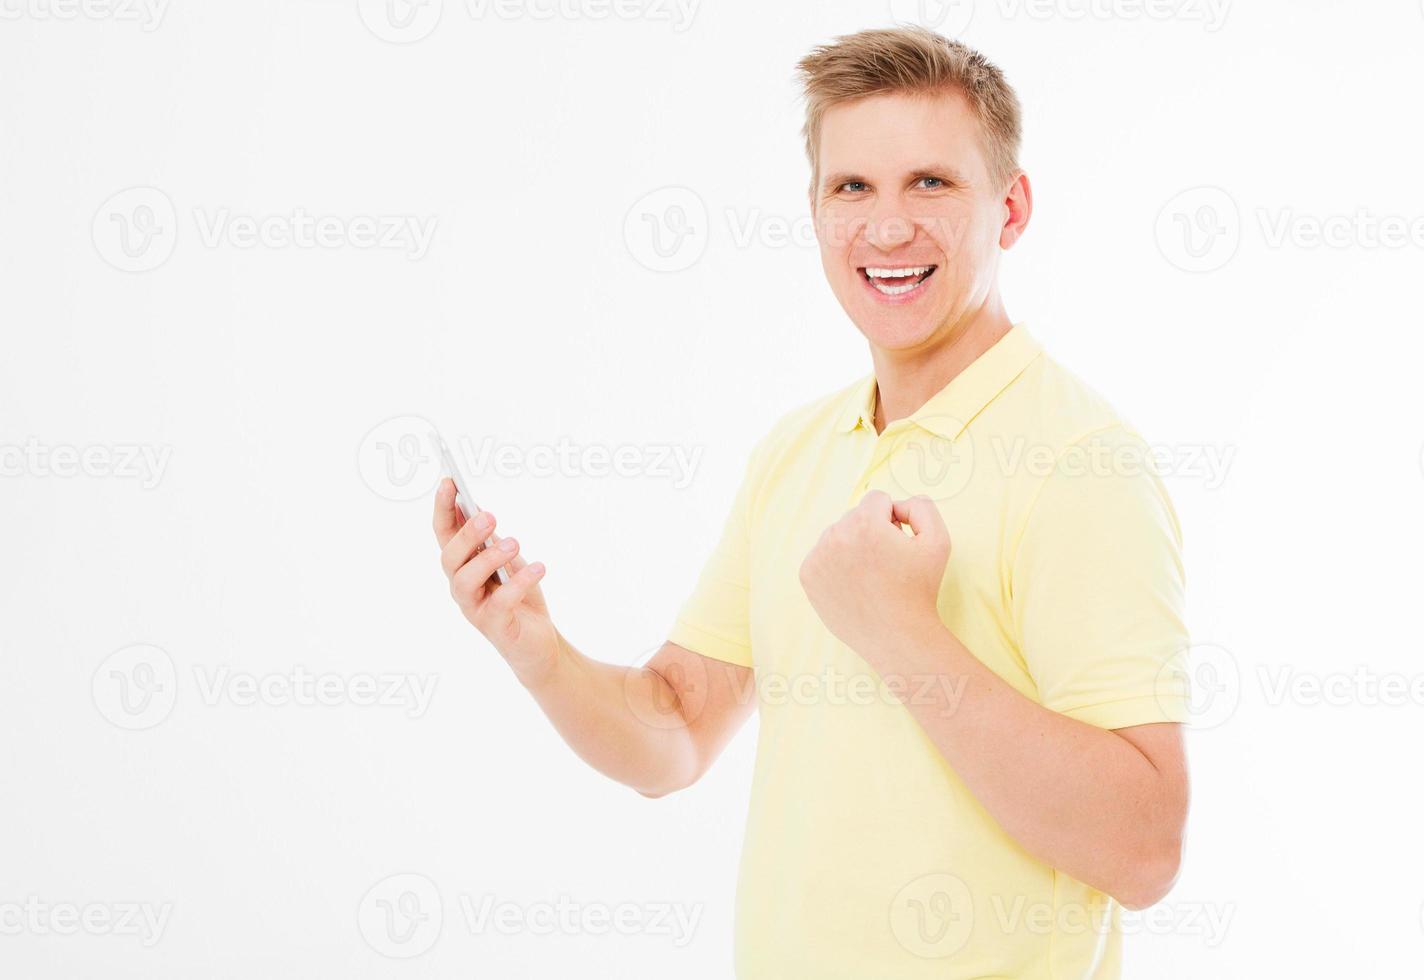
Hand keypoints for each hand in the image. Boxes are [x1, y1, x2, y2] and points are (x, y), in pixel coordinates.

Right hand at [433, 479, 558, 682]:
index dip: (442, 508)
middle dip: (466, 534)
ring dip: (488, 558)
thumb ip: (491, 541)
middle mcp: (461, 587)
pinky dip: (519, 582)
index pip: (444, 534)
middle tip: (490, 516)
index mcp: (462, 566)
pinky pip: (501, 602)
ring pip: (465, 581)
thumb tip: (479, 512)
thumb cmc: (518, 597)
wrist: (538, 643)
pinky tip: (538, 567)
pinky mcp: (496, 626)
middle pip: (449, 558)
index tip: (448, 481)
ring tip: (514, 543)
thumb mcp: (506, 562)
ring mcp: (474, 609)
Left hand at [798, 490, 950, 661]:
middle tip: (886, 564)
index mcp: (865, 523)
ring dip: (852, 547)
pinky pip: (822, 556)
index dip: (893, 519)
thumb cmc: (919, 590)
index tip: (898, 543)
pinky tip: (853, 585)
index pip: (877, 499)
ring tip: (870, 576)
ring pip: (837, 535)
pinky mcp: (807, 576)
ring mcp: (817, 557)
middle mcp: (835, 535)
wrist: (897, 636)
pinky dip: (836, 565)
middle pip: (855, 516)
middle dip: (871, 532)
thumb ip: (922, 507)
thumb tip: (898, 503)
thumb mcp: (938, 541)